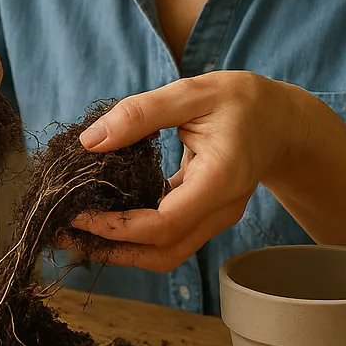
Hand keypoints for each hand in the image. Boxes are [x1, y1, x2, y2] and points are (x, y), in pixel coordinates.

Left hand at [68, 71, 304, 271]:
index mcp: (220, 180)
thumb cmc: (242, 101)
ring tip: (75, 231)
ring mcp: (215, 218)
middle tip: (61, 232)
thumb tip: (89, 141)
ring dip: (119, 250)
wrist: (283, 120)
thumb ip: (142, 112)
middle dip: (109, 250)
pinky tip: (102, 216)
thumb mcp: (193, 92)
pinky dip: (133, 234)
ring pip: (164, 254)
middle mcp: (220, 209)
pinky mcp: (205, 216)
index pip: (164, 224)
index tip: (77, 214)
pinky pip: (167, 236)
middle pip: (161, 253)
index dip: (116, 227)